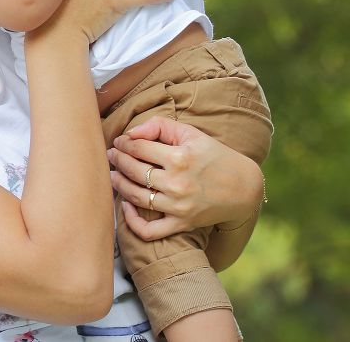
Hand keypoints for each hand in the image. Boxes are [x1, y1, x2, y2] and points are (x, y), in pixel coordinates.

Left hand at [108, 116, 263, 240]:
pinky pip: (149, 231)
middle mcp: (178, 183)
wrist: (244, 187)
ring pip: (135, 197)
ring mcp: (179, 207)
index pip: (138, 148)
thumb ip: (159, 126)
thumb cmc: (215, 156)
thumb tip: (130, 133)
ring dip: (118, 184)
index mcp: (180, 158)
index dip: (123, 143)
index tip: (119, 142)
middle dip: (117, 160)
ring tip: (112, 175)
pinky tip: (124, 205)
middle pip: (133, 170)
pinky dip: (131, 221)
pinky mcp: (182, 224)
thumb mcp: (191, 134)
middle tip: (111, 155)